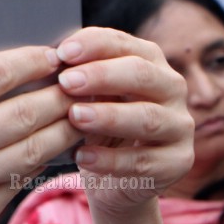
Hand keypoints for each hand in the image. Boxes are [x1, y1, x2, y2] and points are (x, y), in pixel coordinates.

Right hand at [0, 40, 77, 223]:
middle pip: (27, 108)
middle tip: (78, 80)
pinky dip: (45, 158)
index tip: (52, 53)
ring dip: (66, 125)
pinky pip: (24, 176)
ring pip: (38, 145)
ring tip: (78, 110)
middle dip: (61, 90)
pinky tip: (53, 144)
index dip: (33, 58)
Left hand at [54, 28, 194, 212]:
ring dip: (108, 116)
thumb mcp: (87, 99)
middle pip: (142, 75)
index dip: (95, 45)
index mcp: (149, 63)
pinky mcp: (176, 162)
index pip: (125, 45)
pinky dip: (110, 159)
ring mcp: (178, 126)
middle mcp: (171, 89)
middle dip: (102, 76)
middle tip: (66, 82)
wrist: (114, 179)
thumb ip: (75, 79)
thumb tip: (45, 60)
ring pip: (147, 117)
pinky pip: (143, 161)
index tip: (62, 52)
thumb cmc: (96, 128)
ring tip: (75, 117)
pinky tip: (82, 157)